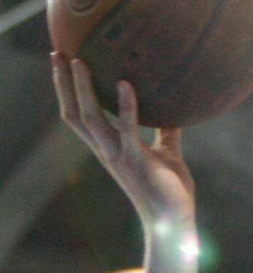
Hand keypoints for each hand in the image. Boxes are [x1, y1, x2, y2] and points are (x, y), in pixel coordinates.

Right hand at [52, 52, 195, 224]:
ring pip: (91, 118)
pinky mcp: (137, 160)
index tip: (64, 62)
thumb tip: (174, 106)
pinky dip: (125, 106)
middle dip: (63, 84)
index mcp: (109, 147)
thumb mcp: (166, 151)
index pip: (79, 114)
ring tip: (80, 60)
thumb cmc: (169, 186)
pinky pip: (127, 129)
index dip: (68, 90)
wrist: (173, 219)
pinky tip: (125, 83)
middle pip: (74, 112)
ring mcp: (117, 155)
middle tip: (57, 53)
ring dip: (84, 89)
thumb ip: (164, 129)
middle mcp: (105, 150)